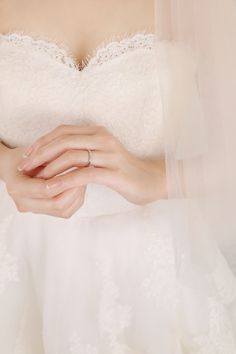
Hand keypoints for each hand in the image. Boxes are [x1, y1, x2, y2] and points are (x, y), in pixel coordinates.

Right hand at [2, 146, 85, 217]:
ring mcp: (35, 210)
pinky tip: (79, 184)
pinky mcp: (46, 212)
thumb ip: (52, 159)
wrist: (15, 167)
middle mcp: (23, 203)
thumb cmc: (26, 157)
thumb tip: (75, 160)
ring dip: (78, 193)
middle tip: (86, 172)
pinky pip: (67, 211)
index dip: (64, 181)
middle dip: (75, 188)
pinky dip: (77, 198)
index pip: (44, 190)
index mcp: (16, 187)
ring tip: (84, 176)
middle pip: (57, 204)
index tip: (79, 168)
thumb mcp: (36, 153)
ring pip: (64, 210)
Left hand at [18, 124, 166, 204]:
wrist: (152, 180)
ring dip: (49, 167)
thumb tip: (56, 157)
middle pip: (64, 140)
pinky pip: (84, 174)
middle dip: (40, 153)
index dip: (42, 142)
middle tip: (25, 167)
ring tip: (36, 179)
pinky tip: (52, 189)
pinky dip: (64, 181)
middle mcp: (103, 139)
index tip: (28, 155)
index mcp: (98, 132)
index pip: (63, 131)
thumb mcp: (102, 154)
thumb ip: (83, 152)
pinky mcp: (113, 172)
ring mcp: (109, 155)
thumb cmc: (124, 170)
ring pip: (72, 155)